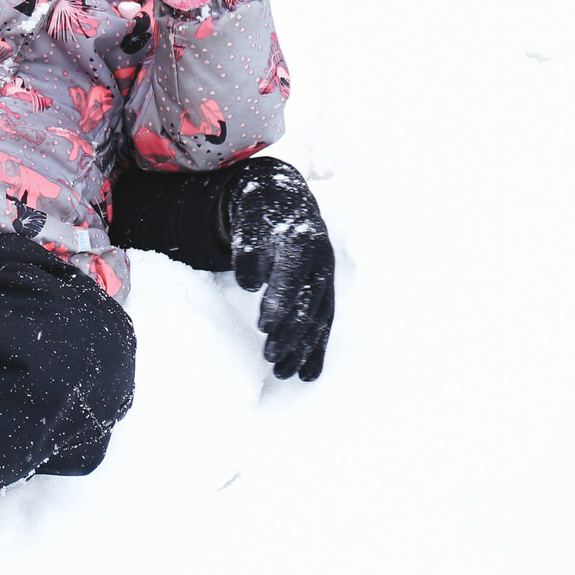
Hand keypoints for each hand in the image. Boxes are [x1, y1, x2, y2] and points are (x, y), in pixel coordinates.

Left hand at [220, 157, 333, 380]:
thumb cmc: (262, 213)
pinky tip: (307, 374)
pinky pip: (323, 324)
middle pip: (309, 302)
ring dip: (303, 348)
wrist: (286, 199)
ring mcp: (326, 278)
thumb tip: (251, 283)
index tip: (264, 324)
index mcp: (302, 239)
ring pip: (319, 318)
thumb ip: (249, 251)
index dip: (280, 299)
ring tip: (284, 374)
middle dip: (291, 331)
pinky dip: (316, 349)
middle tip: (270, 356)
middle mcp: (320, 261)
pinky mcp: (324, 292)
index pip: (293, 273)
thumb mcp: (250, 222)